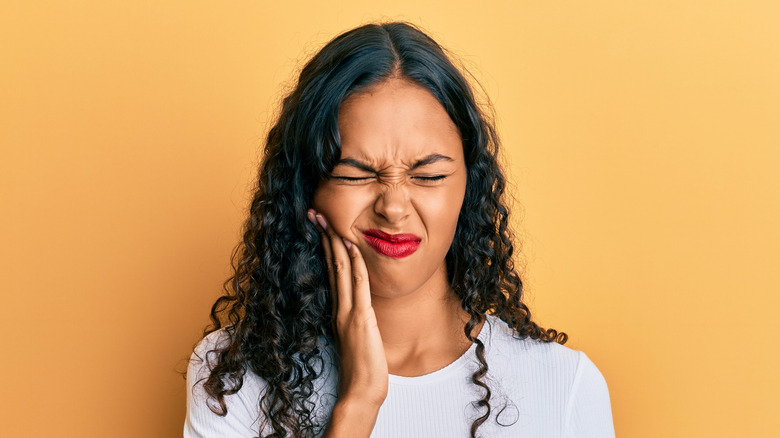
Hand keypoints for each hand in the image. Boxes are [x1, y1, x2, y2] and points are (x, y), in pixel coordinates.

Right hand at [307, 209, 388, 408]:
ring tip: (329, 220)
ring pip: (341, 270)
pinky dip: (355, 264)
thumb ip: (357, 319)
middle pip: (331, 265)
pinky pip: (359, 285)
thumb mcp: (358, 337)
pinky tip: (352, 245)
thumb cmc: (363, 368)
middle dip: (325, 237)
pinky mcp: (361, 319)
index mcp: (339, 311)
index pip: (331, 272)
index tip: (322, 227)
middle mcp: (340, 308)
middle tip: (317, 213)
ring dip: (336, 243)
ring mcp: (349, 313)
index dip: (326, 248)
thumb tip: (361, 307)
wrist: (362, 390)